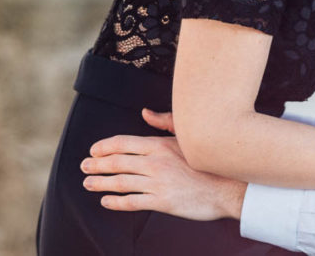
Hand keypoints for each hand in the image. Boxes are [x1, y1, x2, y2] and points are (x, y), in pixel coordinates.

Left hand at [81, 109, 246, 220]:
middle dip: (96, 164)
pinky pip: (132, 201)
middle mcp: (155, 162)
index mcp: (159, 145)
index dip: (104, 147)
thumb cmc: (211, 160)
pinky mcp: (162, 201)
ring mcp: (158, 182)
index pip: (123, 143)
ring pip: (120, 182)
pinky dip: (116, 201)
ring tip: (88, 183)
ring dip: (100, 182)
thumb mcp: (187, 137)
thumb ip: (164, 123)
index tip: (93, 150)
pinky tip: (106, 201)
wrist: (230, 185)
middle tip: (84, 166)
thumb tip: (145, 112)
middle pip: (117, 162)